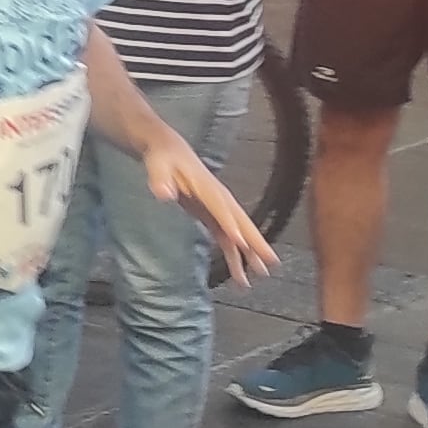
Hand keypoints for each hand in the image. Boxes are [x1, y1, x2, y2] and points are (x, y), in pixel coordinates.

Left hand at [144, 132, 272, 279]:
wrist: (170, 152)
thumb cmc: (163, 157)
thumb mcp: (157, 164)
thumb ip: (159, 179)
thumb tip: (163, 194)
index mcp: (207, 187)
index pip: (220, 207)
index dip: (230, 223)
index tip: (240, 242)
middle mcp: (219, 199)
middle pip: (241, 222)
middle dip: (255, 242)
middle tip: (271, 261)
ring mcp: (219, 209)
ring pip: (239, 234)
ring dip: (249, 254)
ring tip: (262, 276)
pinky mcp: (214, 217)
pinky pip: (228, 240)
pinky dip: (235, 256)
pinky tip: (240, 276)